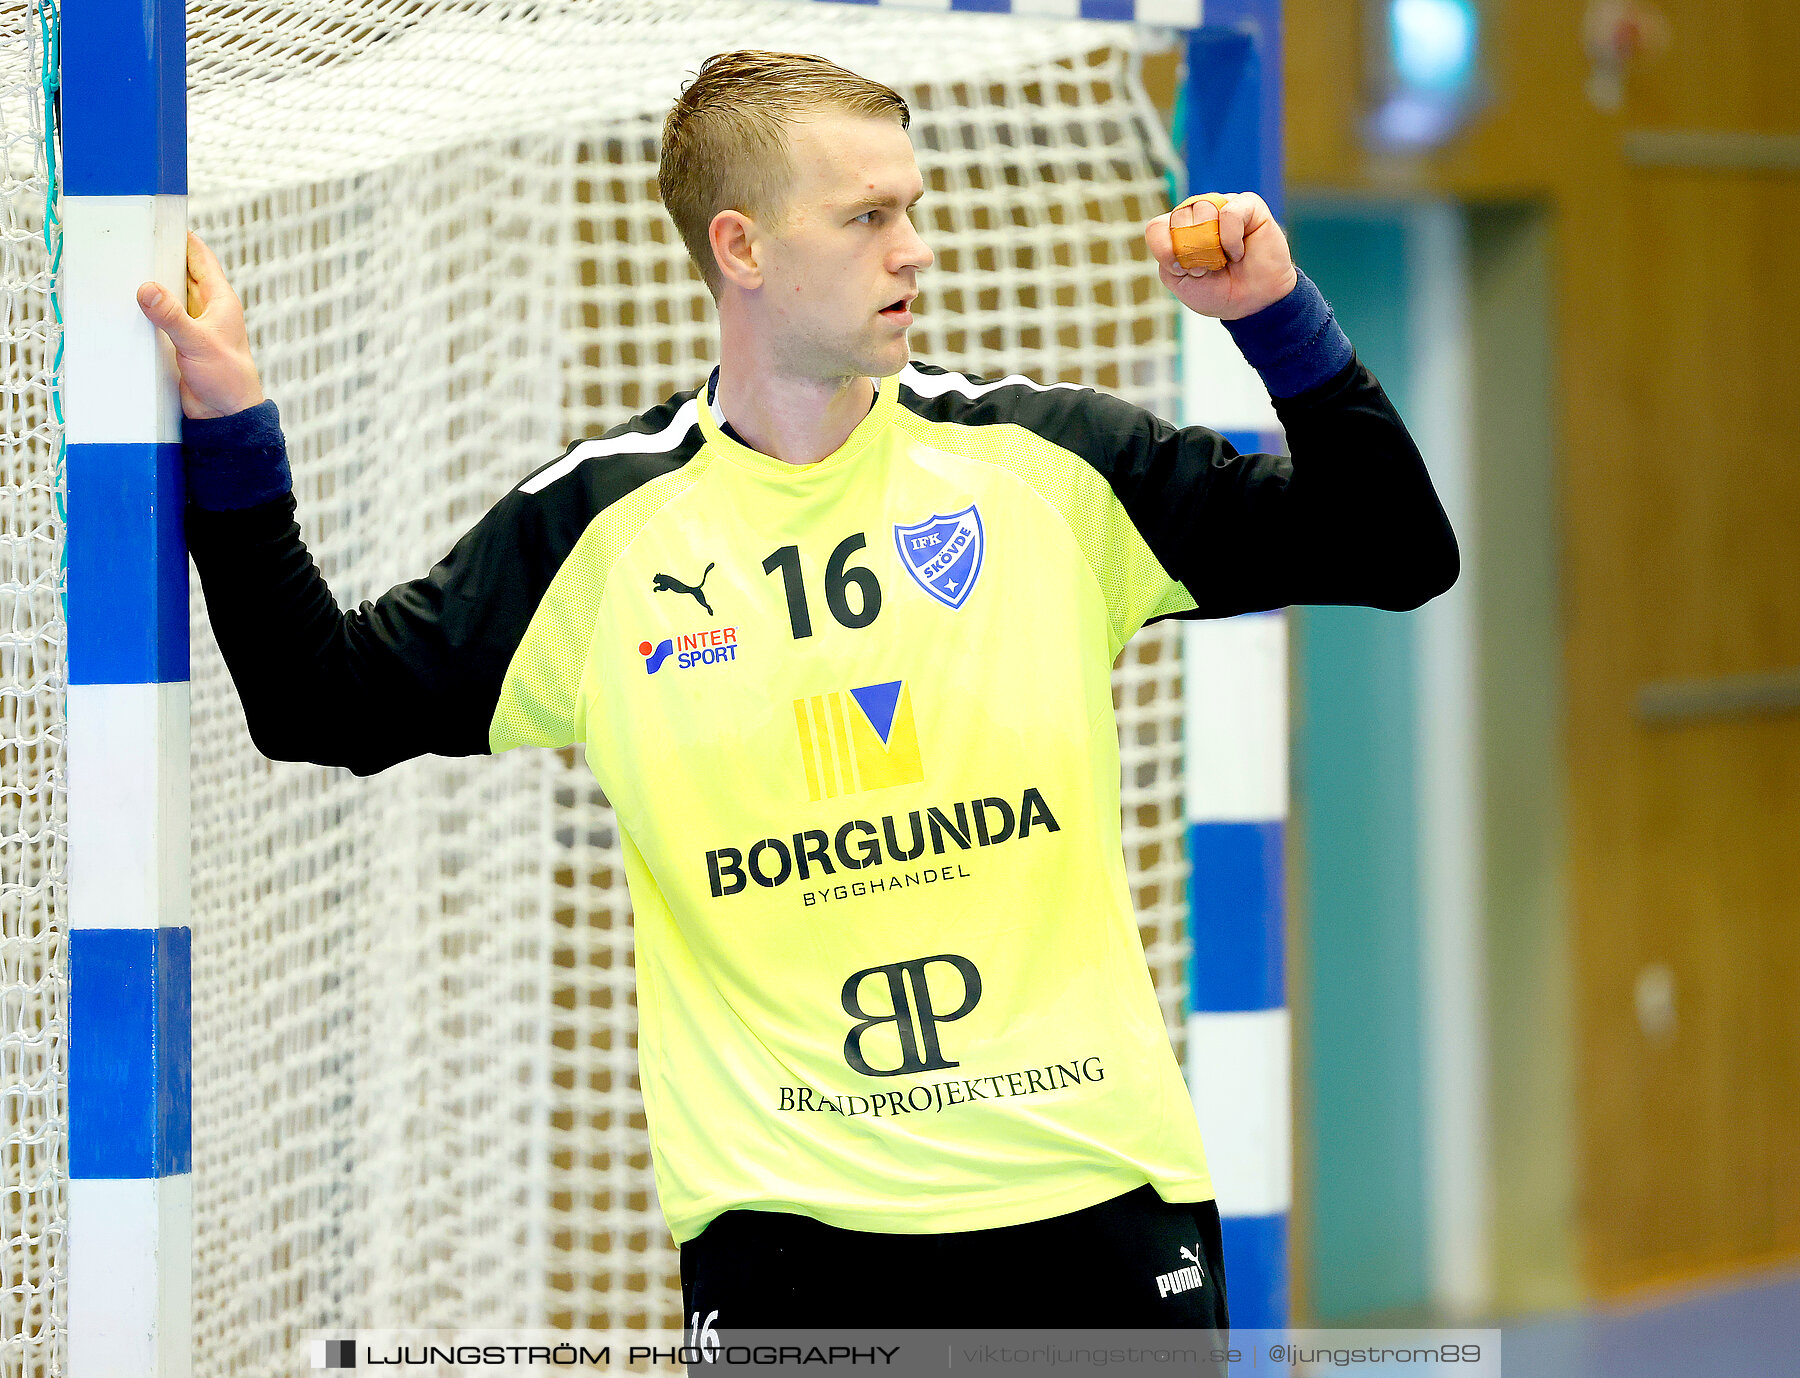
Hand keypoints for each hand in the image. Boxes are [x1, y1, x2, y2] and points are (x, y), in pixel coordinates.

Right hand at [136, 232, 264, 418]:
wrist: (226, 417)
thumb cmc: (228, 379)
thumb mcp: (198, 343)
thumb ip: (171, 316)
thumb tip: (146, 288)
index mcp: (220, 300)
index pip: (200, 257)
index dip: (182, 236)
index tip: (158, 218)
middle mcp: (206, 309)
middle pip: (179, 272)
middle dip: (157, 258)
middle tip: (127, 241)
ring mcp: (192, 325)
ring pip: (167, 296)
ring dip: (148, 286)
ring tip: (117, 268)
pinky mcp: (178, 343)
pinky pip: (158, 319)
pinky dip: (144, 311)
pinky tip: (123, 305)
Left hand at [1144, 192, 1298, 320]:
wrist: (1253, 303)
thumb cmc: (1218, 291)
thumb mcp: (1181, 283)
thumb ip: (1168, 258)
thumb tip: (1178, 238)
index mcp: (1177, 231)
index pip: (1157, 228)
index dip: (1165, 251)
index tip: (1182, 271)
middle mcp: (1198, 213)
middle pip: (1178, 217)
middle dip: (1191, 250)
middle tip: (1206, 268)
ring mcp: (1222, 206)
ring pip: (1202, 208)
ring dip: (1211, 244)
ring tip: (1223, 260)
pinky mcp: (1247, 205)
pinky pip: (1230, 212)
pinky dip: (1231, 238)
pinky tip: (1239, 252)